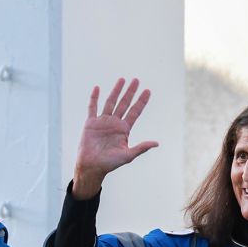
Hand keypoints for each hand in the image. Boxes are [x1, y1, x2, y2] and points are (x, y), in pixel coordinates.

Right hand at [72, 78, 158, 199]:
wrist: (92, 166)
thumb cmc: (110, 163)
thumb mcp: (128, 155)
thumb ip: (141, 147)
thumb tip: (156, 143)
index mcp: (124, 130)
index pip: (135, 112)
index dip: (141, 101)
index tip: (148, 91)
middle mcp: (114, 123)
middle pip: (124, 104)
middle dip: (130, 92)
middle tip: (136, 80)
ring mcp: (102, 122)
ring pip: (110, 102)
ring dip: (116, 91)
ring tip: (122, 79)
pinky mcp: (91, 123)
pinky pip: (92, 108)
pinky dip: (94, 98)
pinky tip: (97, 88)